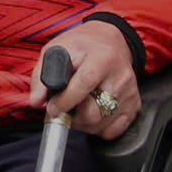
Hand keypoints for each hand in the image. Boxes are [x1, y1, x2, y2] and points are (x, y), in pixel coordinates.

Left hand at [32, 19, 139, 140]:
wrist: (112, 41)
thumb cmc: (82, 46)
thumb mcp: (57, 49)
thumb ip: (42, 75)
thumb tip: (36, 101)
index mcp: (102, 58)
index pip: (84, 84)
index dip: (65, 101)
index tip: (52, 109)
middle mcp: (120, 76)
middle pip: (95, 112)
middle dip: (72, 117)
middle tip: (62, 112)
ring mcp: (130, 92)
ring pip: (102, 124)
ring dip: (83, 125)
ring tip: (74, 111)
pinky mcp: (135, 104)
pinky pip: (114, 130)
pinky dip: (98, 129)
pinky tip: (91, 115)